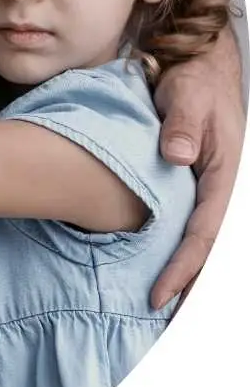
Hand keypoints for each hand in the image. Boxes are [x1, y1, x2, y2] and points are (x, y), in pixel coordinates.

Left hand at [152, 29, 245, 308]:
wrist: (202, 64)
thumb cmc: (195, 80)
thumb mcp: (187, 96)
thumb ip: (182, 124)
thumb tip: (177, 156)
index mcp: (226, 174)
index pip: (205, 232)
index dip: (184, 267)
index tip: (161, 293)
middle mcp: (224, 186)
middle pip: (213, 249)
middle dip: (193, 287)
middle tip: (168, 322)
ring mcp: (214, 187)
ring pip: (207, 242)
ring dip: (193, 275)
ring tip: (172, 310)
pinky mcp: (201, 184)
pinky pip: (198, 226)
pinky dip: (188, 252)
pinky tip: (175, 271)